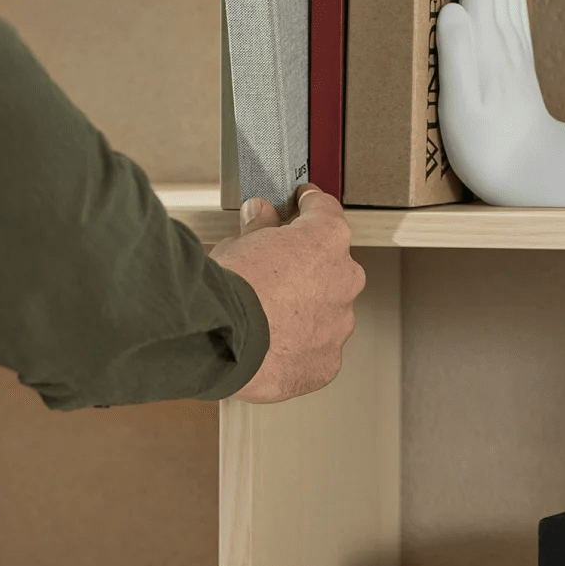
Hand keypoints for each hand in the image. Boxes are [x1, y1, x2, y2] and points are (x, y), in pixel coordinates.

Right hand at [213, 188, 365, 403]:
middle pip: (331, 264)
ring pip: (329, 309)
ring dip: (307, 309)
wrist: (220, 338)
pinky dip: (301, 347)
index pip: (325, 210)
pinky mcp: (327, 361)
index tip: (301, 203)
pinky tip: (273, 347)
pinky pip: (318, 349)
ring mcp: (339, 323)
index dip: (308, 206)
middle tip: (275, 271)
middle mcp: (344, 278)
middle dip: (307, 265)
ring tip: (268, 316)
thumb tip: (260, 214)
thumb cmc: (229, 287)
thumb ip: (258, 228)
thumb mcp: (237, 243)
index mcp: (327, 238)